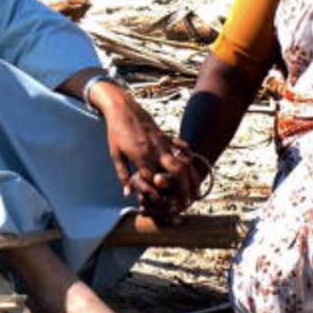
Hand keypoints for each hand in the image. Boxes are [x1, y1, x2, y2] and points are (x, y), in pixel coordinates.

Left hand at [89, 81, 200, 213]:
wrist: (123, 108)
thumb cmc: (116, 132)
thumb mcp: (115, 154)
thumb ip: (123, 175)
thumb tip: (127, 194)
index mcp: (141, 157)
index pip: (154, 181)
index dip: (158, 194)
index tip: (162, 204)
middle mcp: (155, 150)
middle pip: (176, 172)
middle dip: (184, 188)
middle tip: (188, 202)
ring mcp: (163, 142)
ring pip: (183, 162)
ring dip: (191, 177)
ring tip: (196, 191)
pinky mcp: (166, 136)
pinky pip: (182, 147)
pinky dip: (189, 156)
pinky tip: (193, 167)